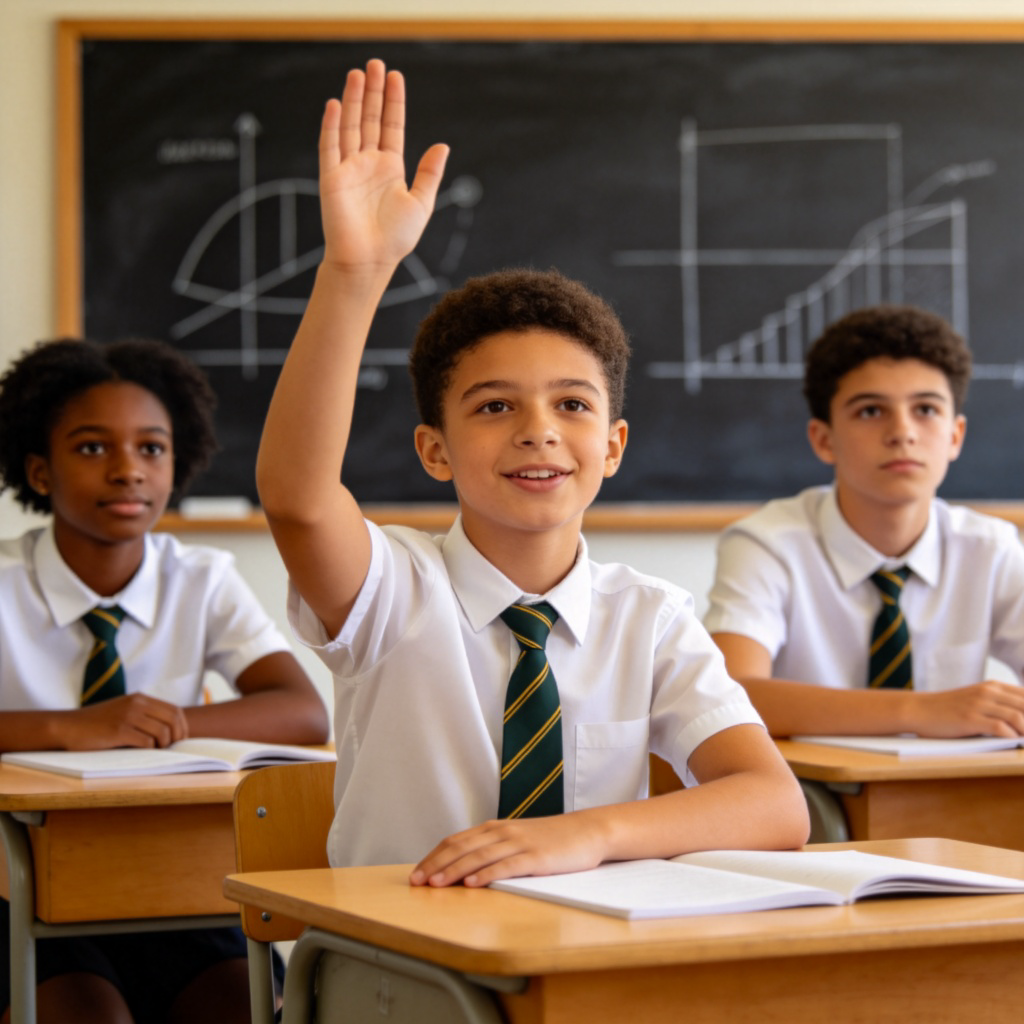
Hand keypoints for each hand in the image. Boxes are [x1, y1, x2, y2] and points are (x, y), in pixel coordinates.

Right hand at [63, 694, 189, 749]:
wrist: (67, 727)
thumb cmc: (96, 725)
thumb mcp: (123, 713)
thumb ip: (143, 717)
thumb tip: (170, 733)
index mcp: (140, 699)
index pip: (175, 710)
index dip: (182, 727)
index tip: (181, 740)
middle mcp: (137, 704)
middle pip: (173, 720)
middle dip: (177, 737)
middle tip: (172, 750)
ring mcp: (128, 716)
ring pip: (162, 732)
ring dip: (163, 746)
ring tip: (156, 752)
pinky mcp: (119, 730)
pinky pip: (146, 742)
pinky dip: (150, 751)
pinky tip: (143, 754)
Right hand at [319, 59, 448, 271]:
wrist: (370, 260)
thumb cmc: (396, 238)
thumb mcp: (421, 202)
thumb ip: (430, 173)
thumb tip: (442, 145)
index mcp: (390, 168)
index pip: (392, 126)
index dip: (393, 101)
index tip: (395, 76)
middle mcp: (368, 164)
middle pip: (370, 119)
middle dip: (373, 92)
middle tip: (374, 64)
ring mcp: (349, 169)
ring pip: (351, 127)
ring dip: (354, 100)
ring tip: (358, 74)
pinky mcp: (332, 178)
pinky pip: (330, 147)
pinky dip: (333, 126)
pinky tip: (337, 104)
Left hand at [409, 813, 608, 888]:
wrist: (587, 831)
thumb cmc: (551, 839)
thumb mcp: (516, 839)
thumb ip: (492, 849)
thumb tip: (462, 868)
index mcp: (495, 828)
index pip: (455, 841)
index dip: (433, 857)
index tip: (416, 874)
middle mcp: (503, 832)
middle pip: (462, 848)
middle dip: (436, 865)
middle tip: (417, 882)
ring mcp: (519, 843)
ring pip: (480, 856)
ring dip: (455, 871)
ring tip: (437, 885)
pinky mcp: (536, 857)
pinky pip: (507, 866)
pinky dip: (488, 874)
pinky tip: (474, 884)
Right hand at [910, 681, 1023, 737]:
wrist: (918, 709)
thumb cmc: (947, 708)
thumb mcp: (975, 699)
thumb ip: (998, 704)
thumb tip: (1021, 718)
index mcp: (992, 686)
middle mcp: (988, 692)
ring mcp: (978, 705)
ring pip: (1018, 717)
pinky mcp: (970, 719)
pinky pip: (1000, 728)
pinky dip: (1011, 737)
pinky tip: (1011, 741)